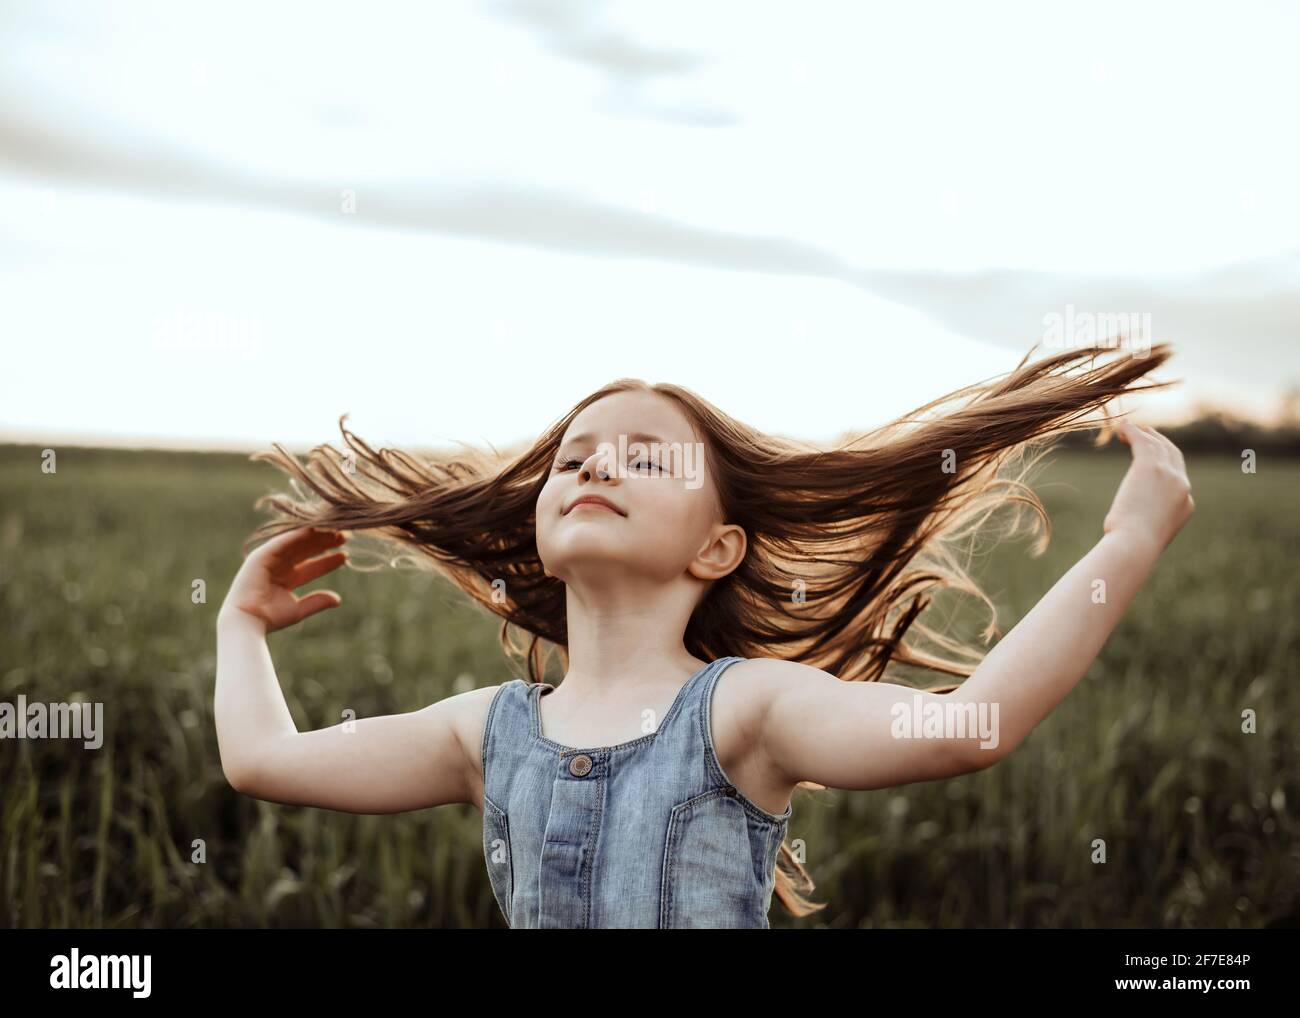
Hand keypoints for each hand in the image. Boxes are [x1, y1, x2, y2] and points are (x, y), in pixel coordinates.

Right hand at [220, 526, 349, 633]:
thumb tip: (338, 600)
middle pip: (305, 552)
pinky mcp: (260, 555)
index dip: (327, 560)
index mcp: (285, 579)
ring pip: (296, 544)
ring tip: (335, 531)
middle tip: (344, 537)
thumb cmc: (270, 618)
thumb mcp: (299, 609)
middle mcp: (277, 567)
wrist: (248, 620)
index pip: (311, 566)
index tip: (345, 554)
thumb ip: (317, 602)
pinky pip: (282, 541)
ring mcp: (268, 560)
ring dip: (314, 536)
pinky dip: (297, 535)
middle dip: (324, 544)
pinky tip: (314, 529)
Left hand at [1102, 418, 1194, 553]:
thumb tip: (1128, 524)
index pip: (1177, 479)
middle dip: (1160, 442)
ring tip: (1127, 429)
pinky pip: (1142, 441)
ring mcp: (1169, 475)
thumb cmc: (1132, 546)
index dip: (1164, 466)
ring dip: (1143, 434)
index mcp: (1186, 504)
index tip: (1148, 460)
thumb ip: (1146, 523)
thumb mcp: (1145, 534)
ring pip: (1158, 445)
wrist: (1135, 544)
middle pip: (1174, 455)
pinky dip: (1132, 432)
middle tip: (1144, 435)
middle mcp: (1182, 486)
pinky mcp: (1151, 467)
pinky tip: (1121, 428)